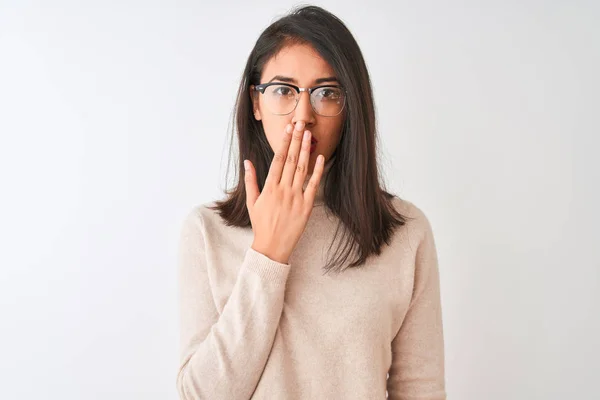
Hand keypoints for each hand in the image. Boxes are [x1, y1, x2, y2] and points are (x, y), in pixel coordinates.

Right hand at [244, 121, 324, 263]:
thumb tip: (247, 161)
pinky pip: (313, 185)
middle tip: (300, 124)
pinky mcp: (306, 206)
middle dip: (296, 141)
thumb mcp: (252, 202)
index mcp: (269, 188)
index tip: (287, 130)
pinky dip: (317, 171)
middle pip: (291, 160)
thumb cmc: (261, 224)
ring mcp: (296, 198)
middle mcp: (283, 190)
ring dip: (306, 150)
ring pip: (302, 169)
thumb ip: (251, 180)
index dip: (284, 143)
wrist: (272, 247)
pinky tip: (320, 157)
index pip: (278, 160)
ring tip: (309, 135)